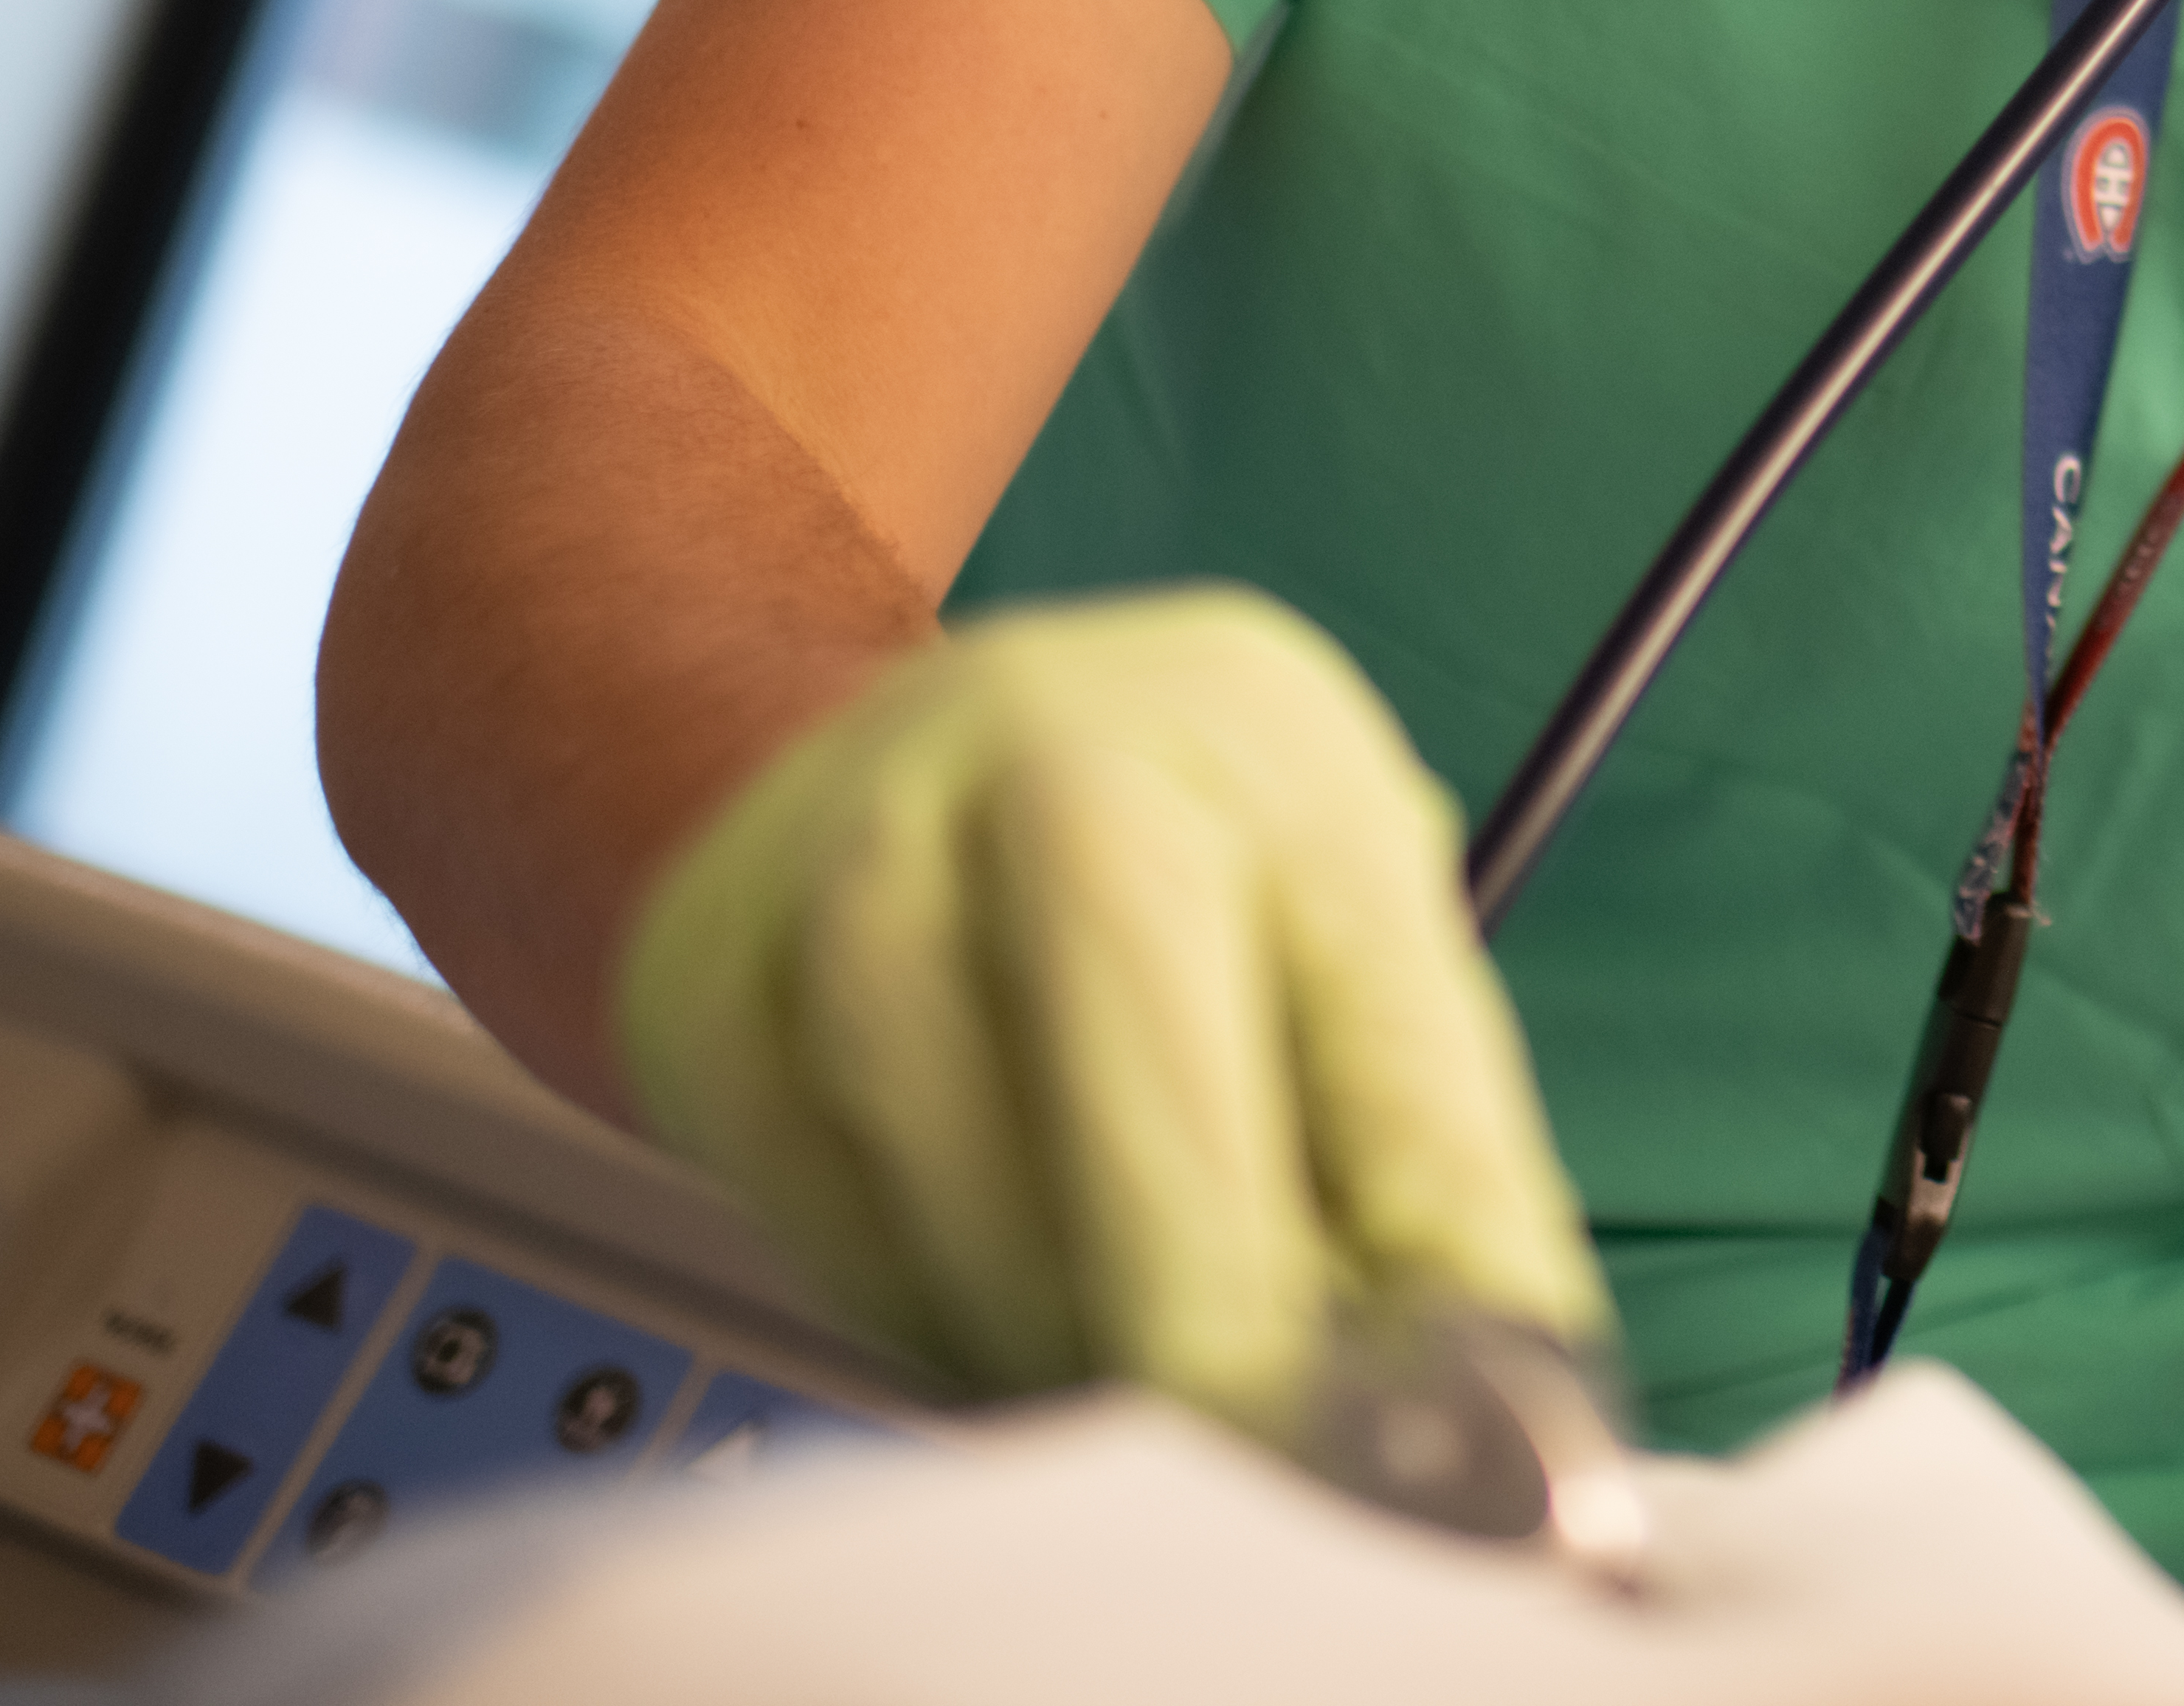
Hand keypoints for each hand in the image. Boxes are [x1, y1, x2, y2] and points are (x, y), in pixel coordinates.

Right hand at [615, 587, 1608, 1433]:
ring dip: (1061, 1333)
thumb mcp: (1332, 913)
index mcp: (1280, 752)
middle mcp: (1063, 767)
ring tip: (1135, 1389)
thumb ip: (1402, 1126)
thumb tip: (1469, 1367)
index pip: (1386, 1030)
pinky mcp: (714, 983)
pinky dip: (928, 1319)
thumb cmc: (1175, 855)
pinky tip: (990, 1317)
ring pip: (960, 1173)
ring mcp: (861, 863)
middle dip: (1209, 1305)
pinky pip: (828, 1224)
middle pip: (1143, 1071)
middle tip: (1261, 1442)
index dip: (1437, 1246)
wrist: (882, 741)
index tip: (1461, 1408)